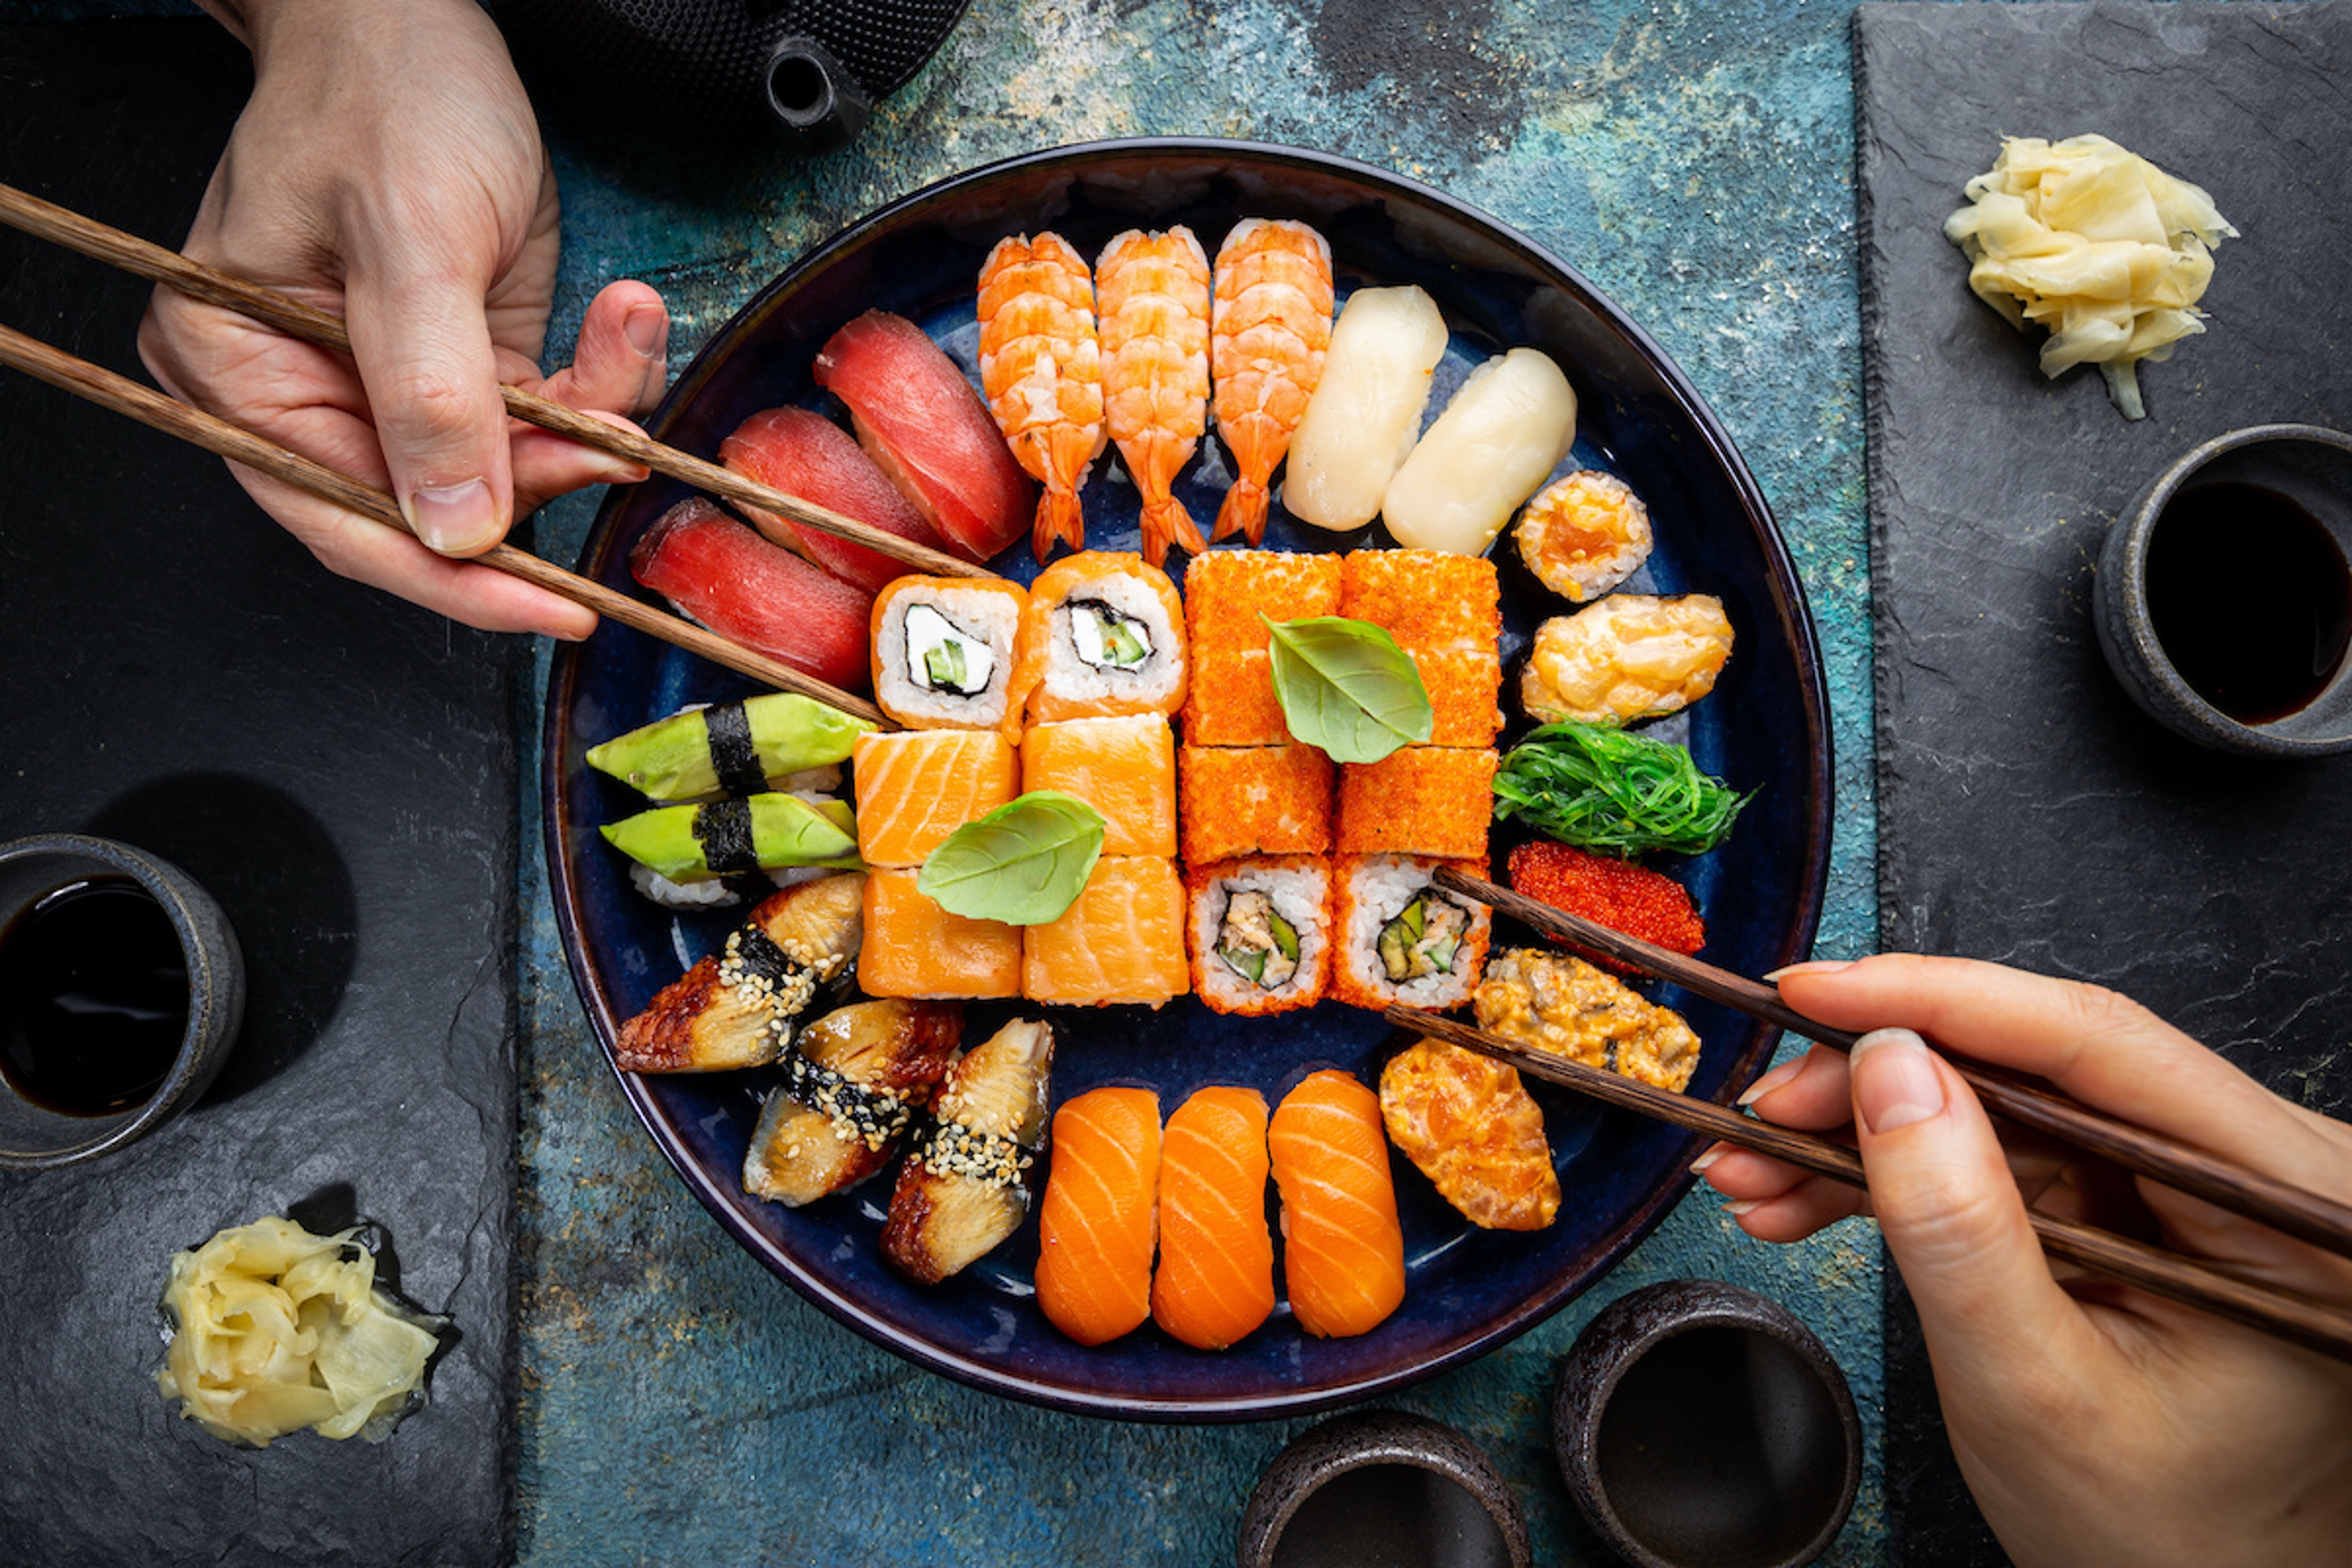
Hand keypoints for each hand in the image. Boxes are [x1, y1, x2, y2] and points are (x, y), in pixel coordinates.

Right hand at [139, 0, 669, 637]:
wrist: (416, 19)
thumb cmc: (383, 96)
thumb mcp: (412, 239)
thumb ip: (433, 390)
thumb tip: (454, 526)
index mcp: (241, 369)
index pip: (348, 520)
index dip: (454, 579)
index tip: (550, 610)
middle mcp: (306, 391)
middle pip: (434, 507)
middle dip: (539, 477)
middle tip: (616, 437)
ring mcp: (389, 384)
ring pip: (507, 469)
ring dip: (585, 418)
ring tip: (622, 329)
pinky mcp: (462, 366)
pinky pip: (542, 417)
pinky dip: (597, 380)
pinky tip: (622, 314)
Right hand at [1698, 954, 2351, 1567]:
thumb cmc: (2164, 1539)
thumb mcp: (2034, 1389)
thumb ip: (1961, 1229)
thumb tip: (1888, 1067)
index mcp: (2288, 1201)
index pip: (2098, 1046)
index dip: (1939, 1000)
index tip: (1814, 992)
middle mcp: (2254, 1169)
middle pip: (2035, 1066)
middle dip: (1873, 1083)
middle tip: (1756, 1110)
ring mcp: (2189, 1185)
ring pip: (1997, 1106)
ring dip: (1862, 1135)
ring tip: (1751, 1169)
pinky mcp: (2131, 1205)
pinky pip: (1998, 1156)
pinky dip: (1893, 1176)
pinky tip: (1800, 1195)